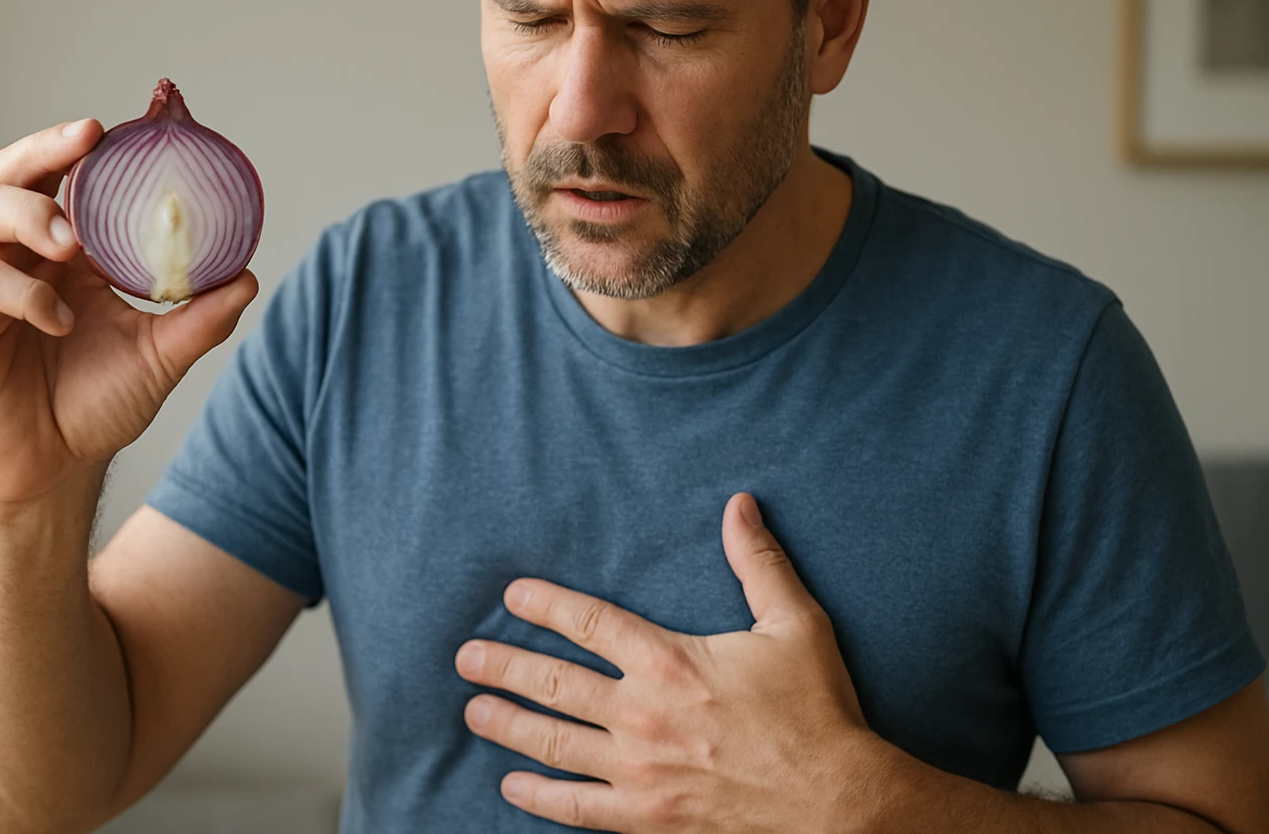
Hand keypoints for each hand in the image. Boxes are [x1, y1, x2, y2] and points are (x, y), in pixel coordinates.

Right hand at [0, 120, 259, 504]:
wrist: (56, 466)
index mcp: (66, 252)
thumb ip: (202, 319)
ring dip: (31, 213)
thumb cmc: (99, 403)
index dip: (84, 146)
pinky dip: (23, 294)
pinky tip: (60, 320)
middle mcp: (19, 255)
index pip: (65, 177)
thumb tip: (249, 277)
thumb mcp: (161, 357)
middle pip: (10, 173)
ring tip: (72, 240)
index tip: (120, 125)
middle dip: (44, 148)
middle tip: (86, 138)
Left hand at [454, 493, 884, 832]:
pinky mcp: (647, 817)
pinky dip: (538, 797)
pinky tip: (511, 785)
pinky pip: (576, 808)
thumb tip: (739, 504)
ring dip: (507, 724)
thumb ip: (758, 563)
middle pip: (552, 682)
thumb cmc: (819, 713)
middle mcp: (642, 713)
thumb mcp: (796, 625)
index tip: (511, 596)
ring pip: (552, 743)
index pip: (587, 621)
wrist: (839, 804)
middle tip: (466, 658)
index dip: (543, 604)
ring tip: (474, 710)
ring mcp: (639, 770)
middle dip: (503, 666)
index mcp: (669, 660)